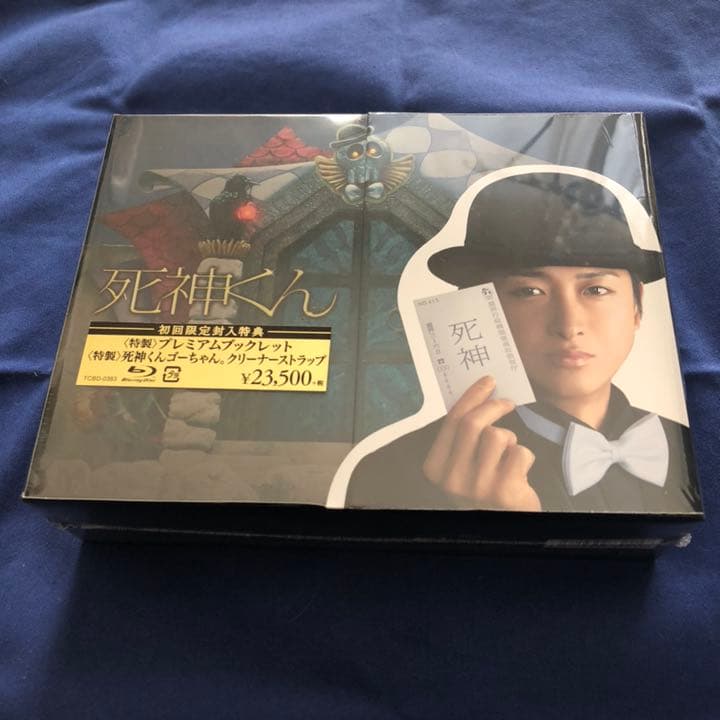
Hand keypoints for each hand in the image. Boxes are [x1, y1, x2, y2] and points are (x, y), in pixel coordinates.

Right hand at [422, 376, 540, 510]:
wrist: (503, 528)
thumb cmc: (483, 490)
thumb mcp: (461, 466)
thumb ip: (462, 437)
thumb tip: (479, 396)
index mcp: (435, 468)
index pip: (453, 421)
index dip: (472, 396)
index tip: (488, 382)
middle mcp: (451, 479)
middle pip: (473, 424)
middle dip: (494, 406)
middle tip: (507, 403)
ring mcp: (477, 486)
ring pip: (498, 436)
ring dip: (510, 440)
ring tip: (508, 456)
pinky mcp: (504, 491)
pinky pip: (520, 452)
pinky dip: (525, 456)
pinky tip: (519, 471)